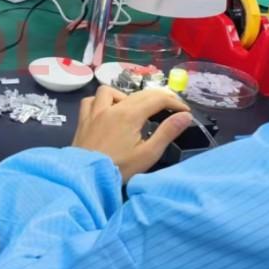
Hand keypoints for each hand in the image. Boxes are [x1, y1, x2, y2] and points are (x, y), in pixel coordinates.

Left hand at [73, 86, 192, 181]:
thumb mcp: (148, 154)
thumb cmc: (119, 168)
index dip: (174, 102)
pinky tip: (107, 111)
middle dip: (157, 98)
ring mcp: (94, 112)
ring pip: (110, 91)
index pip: (157, 99)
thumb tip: (185, 116)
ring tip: (134, 110)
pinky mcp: (83, 120)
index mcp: (129, 114)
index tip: (185, 111)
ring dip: (126, 96)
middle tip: (169, 109)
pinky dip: (101, 102)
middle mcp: (111, 107)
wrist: (85, 177)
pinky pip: (91, 101)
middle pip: (138, 94)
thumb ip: (167, 132)